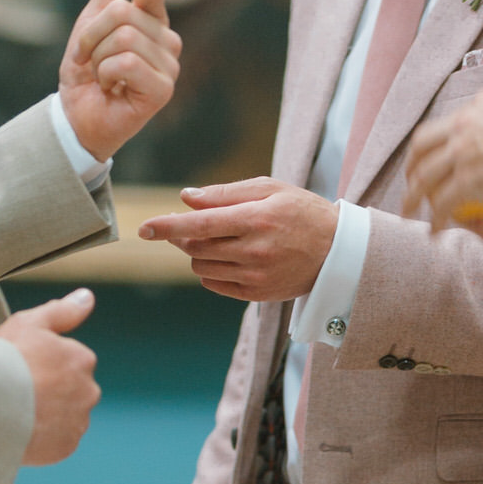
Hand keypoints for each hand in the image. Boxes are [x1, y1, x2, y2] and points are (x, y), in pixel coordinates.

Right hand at [0, 287, 99, 464]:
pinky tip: (22, 431)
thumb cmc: (4, 359)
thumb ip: (62, 311)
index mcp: (82, 359)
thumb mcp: (29, 323)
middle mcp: (88, 391)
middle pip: (72, 391)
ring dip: (49, 416)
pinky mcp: (67, 446)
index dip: (43, 366)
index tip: (21, 369)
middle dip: (51, 392)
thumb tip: (88, 297)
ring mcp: (79, 421)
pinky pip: (59, 441)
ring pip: (67, 418)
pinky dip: (44, 438)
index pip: (70, 363)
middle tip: (18, 393)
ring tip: (17, 414)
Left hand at [58, 0, 181, 161]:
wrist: (78, 118)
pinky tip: (112, 90)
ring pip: (123, 37)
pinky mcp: (163, 89)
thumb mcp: (90, 25)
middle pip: (122, 12)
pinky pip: (127, 62)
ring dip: (98, 58)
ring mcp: (168, 66)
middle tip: (90, 61)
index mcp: (149, 21)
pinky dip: (107, 75)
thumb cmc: (87, 73)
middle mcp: (165, 40)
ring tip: (102, 77)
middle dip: (92, 35)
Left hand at [138, 178, 337, 300]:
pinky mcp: (255, 294)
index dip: (168, 226)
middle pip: (196, 247)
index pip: (200, 223)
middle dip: (181, 235)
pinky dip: (210, 269)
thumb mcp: (270, 189)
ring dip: (197, 252)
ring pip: (201, 266)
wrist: (337, 252)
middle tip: (184, 224)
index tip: (144, 227)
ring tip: (215, 238)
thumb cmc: (301, 212)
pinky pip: (214, 283)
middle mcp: (254, 251)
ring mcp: (254, 276)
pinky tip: (226, 257)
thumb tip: (186, 197)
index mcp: (256, 219)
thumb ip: (226, 193)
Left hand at [405, 90, 482, 245]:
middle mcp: (467, 123)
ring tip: (410, 211)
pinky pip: (443, 203)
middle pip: (424, 145)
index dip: (437, 143)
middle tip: (412, 182)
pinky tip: (435, 230)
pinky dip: (436, 219)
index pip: (449, 123)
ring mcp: (465, 151)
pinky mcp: (469, 179)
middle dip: (413, 166)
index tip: (435, 157)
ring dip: (414, 196)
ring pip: (425, 176)